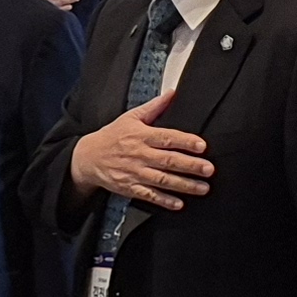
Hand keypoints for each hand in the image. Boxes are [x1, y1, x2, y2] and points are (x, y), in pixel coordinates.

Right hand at [71, 86, 209, 209]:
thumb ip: (154, 106)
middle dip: (190, 166)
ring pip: (162, 180)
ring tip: (203, 187)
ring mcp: (135, 173)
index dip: (185, 141)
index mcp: (141, 135)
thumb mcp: (131, 117)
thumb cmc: (113, 135)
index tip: (202, 145)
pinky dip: (164, 201)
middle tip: (209, 169)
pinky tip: (179, 204)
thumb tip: (172, 93)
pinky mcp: (130, 188)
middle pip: (168, 160)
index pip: (166, 138)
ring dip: (184, 185)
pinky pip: (149, 196)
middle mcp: (139, 154)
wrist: (88, 157)